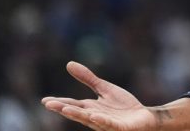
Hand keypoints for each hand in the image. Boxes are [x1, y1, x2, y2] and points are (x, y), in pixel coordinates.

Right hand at [42, 61, 158, 130]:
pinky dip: (102, 121)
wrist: (144, 117)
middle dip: (64, 108)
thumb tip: (69, 64)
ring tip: (65, 109)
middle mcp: (95, 117)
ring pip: (90, 120)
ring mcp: (106, 123)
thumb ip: (88, 79)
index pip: (72, 104)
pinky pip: (109, 124)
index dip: (59, 102)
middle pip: (78, 112)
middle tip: (49, 104)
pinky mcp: (120, 128)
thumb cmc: (122, 106)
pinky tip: (94, 116)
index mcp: (90, 108)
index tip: (44, 100)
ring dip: (78, 115)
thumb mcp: (104, 88)